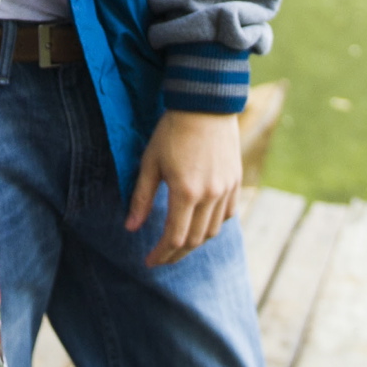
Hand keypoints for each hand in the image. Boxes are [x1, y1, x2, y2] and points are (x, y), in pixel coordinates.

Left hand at [126, 110, 242, 267]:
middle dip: (176, 254)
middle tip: (161, 258)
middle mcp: (210, 195)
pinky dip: (214, 225)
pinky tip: (201, 224)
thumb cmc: (172, 131)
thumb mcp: (150, 163)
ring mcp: (226, 189)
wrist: (205, 105)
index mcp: (186, 192)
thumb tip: (131, 228)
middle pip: (194, 240)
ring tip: (178, 244)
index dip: (161, 254)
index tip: (148, 261)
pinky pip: (228, 215)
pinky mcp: (236, 181)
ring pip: (213, 231)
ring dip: (194, 242)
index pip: (174, 237)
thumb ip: (141, 198)